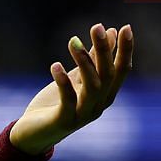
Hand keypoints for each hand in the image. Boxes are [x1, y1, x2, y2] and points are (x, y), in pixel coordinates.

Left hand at [10, 24, 133, 154]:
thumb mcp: (76, 77)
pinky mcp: (64, 121)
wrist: (34, 134)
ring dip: (85, 62)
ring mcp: (83, 115)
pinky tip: (56, 65)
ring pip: (92, 86)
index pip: (121, 70)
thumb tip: (109, 31)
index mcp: (105, 94)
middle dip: (104, 50)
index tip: (126, 27)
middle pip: (107, 75)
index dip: (125, 50)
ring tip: (73, 41)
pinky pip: (68, 101)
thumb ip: (93, 59)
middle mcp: (98, 105)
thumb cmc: (56, 103)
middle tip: (97, 26)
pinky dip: (63, 83)